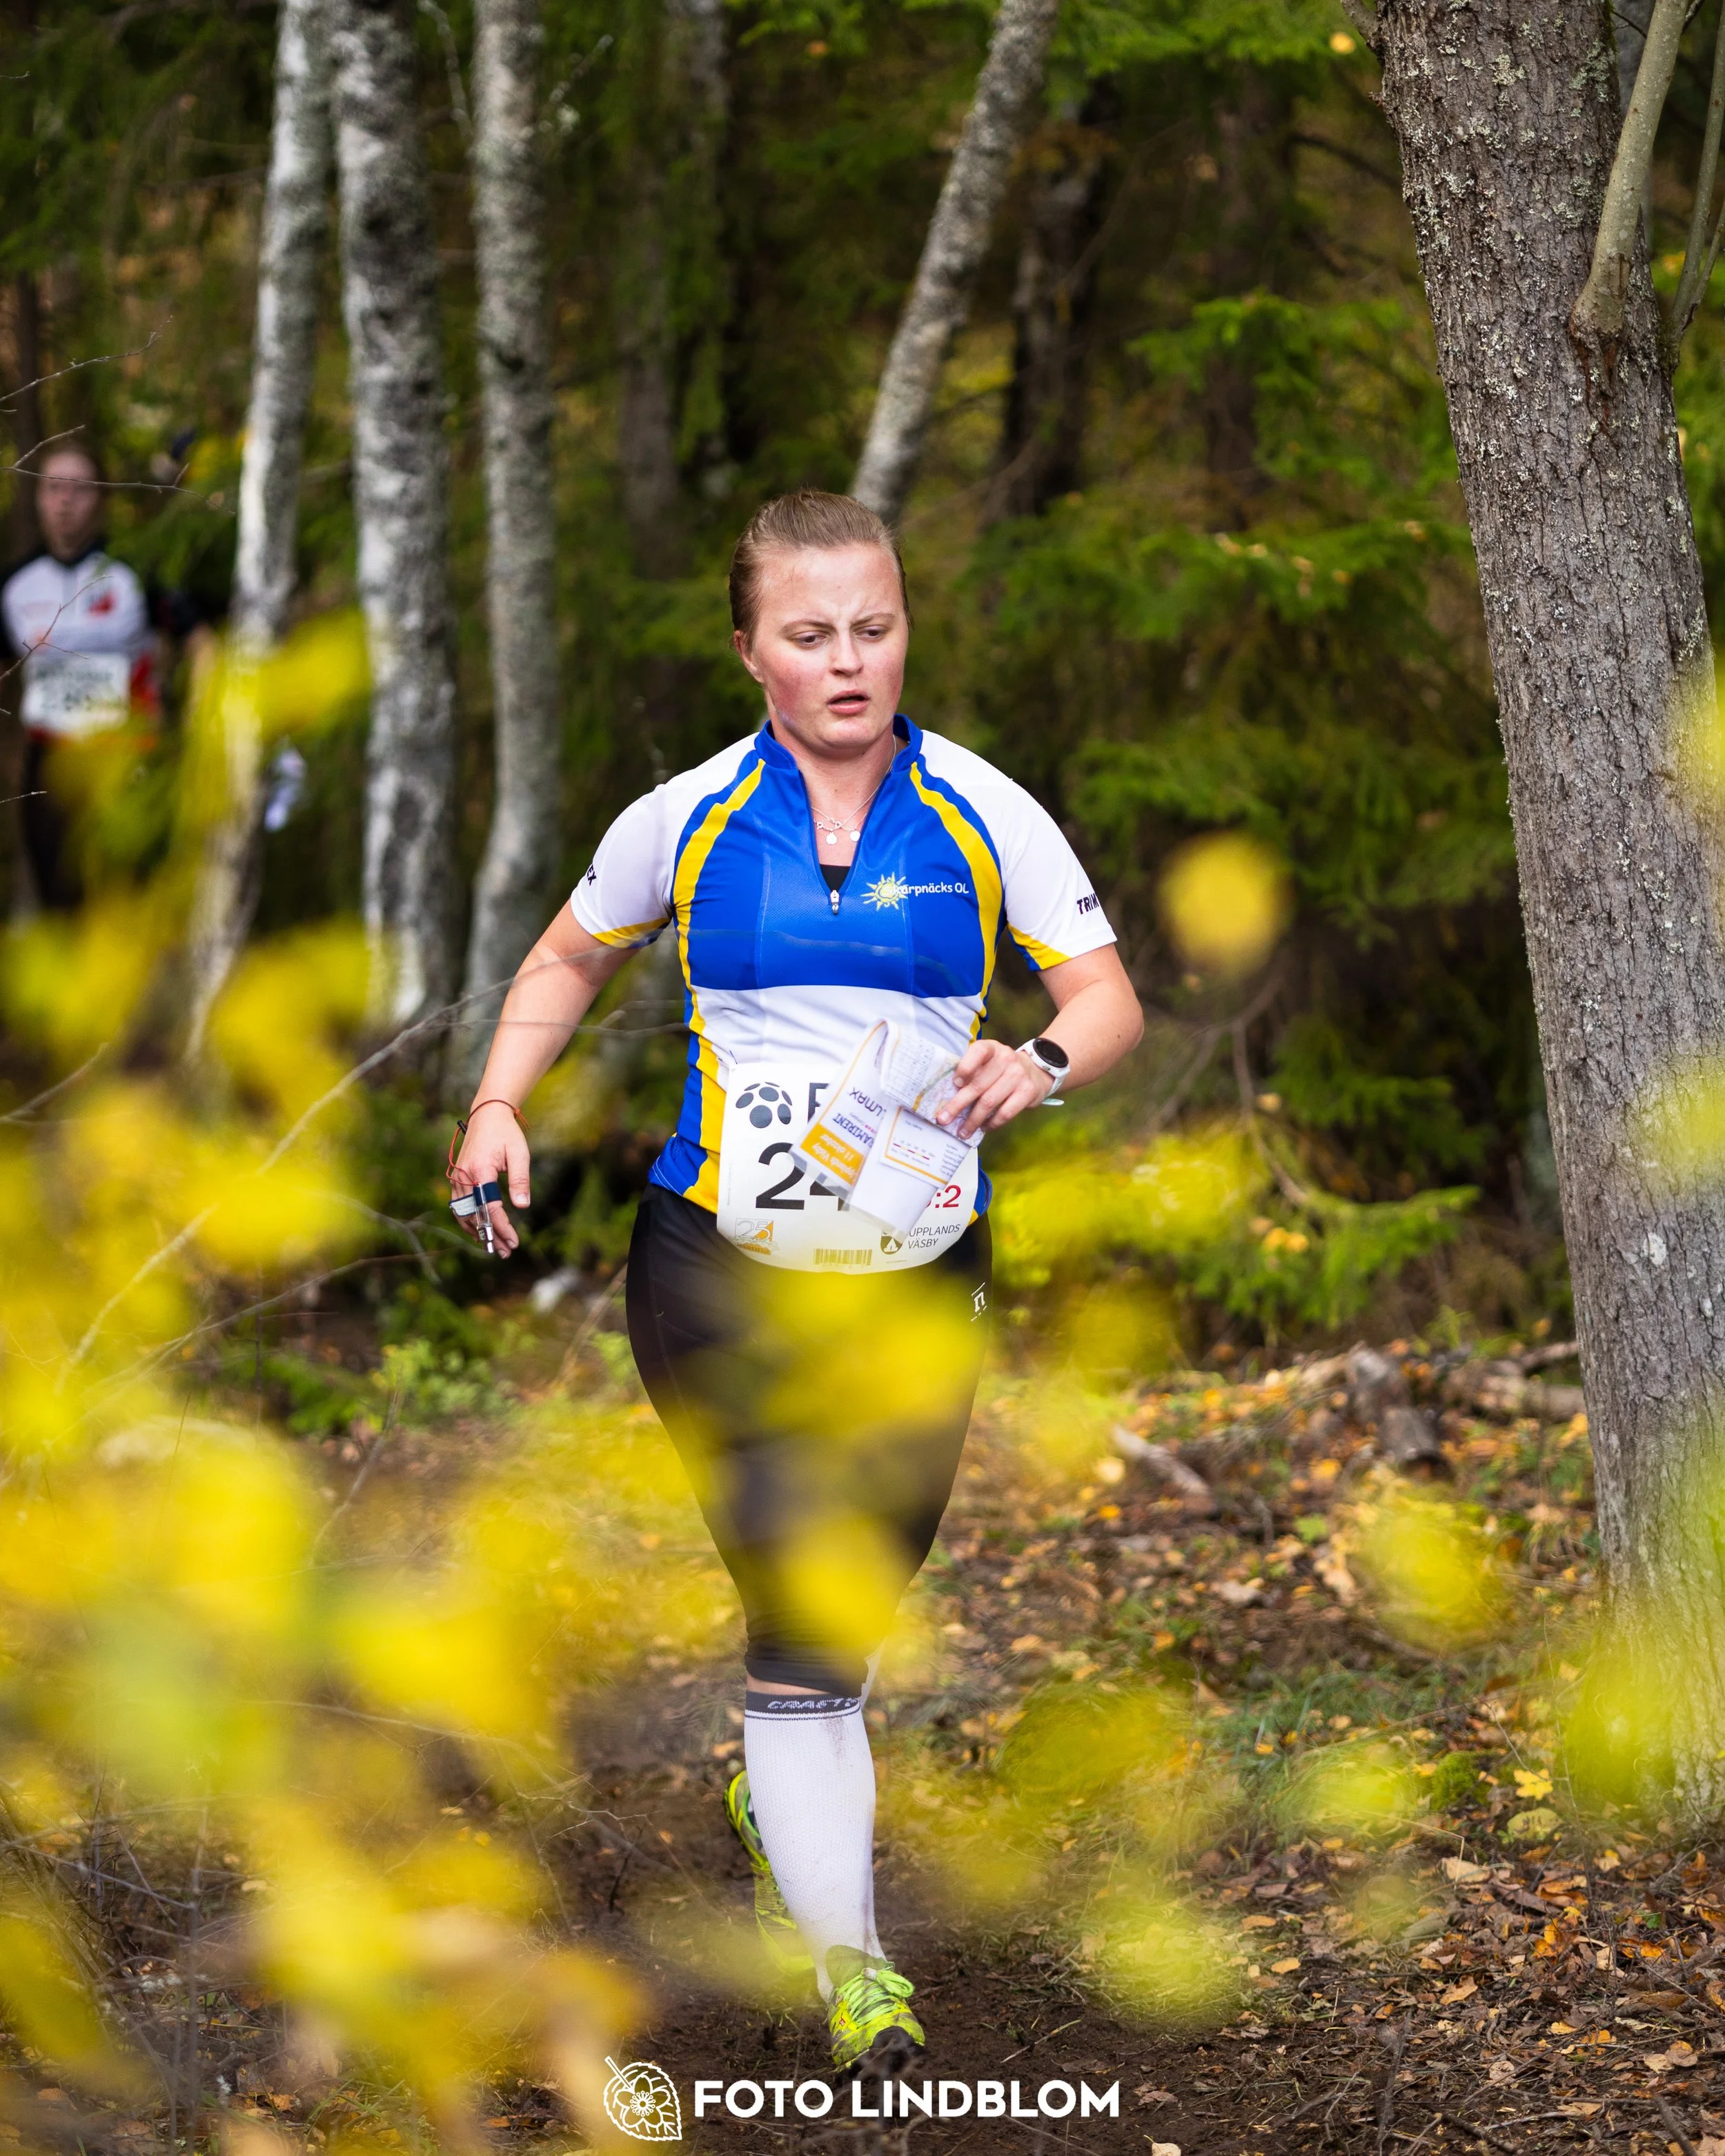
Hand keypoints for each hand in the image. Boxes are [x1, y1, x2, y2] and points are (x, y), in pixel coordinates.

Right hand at [451, 1100, 530, 1256]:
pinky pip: (458, 1206)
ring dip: (478, 1232)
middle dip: (490, 1235)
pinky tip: (480, 1231)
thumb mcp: (519, 1153)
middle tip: (506, 1252)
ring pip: (463, 1213)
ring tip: (494, 1247)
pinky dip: (468, 1221)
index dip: (501, 1227)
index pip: (490, 1207)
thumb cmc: (506, 1132)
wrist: (486, 1114)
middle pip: (475, 1215)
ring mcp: (457, 1177)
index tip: (514, 1241)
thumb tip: (523, 1206)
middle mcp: (464, 1176)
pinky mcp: (457, 1178)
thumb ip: (520, 1179)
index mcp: (480, 1170)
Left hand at [933, 1040, 1053, 1139]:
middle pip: (978, 1085)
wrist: (1036, 1071)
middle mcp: (1006, 1058)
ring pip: (989, 1102)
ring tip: (963, 1131)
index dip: (964, 1068)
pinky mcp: (1027, 1092)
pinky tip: (984, 1127)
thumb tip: (947, 1096)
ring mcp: (1018, 1075)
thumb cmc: (1002, 1068)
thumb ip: (972, 1070)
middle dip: (958, 1105)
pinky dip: (992, 1123)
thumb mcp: (988, 1060)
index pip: (977, 1052)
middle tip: (944, 1119)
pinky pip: (1005, 1112)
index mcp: (991, 1048)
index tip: (954, 1084)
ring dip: (973, 1120)